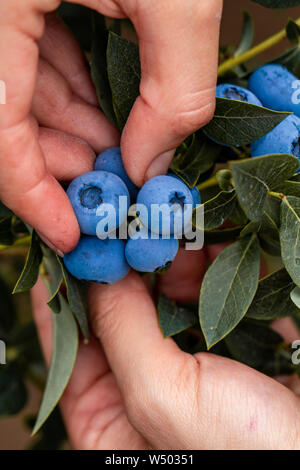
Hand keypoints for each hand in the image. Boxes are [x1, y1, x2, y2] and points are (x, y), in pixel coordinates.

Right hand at [0, 0, 222, 254]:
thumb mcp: (181, 1)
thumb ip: (172, 88)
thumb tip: (151, 165)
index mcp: (1, 5)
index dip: (29, 191)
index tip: (69, 233)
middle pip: (9, 112)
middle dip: (62, 157)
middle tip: (112, 182)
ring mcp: (9, 5)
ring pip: (25, 86)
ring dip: (74, 125)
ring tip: (119, 149)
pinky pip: (40, 53)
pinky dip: (73, 87)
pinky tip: (107, 107)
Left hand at [32, 247, 299, 449]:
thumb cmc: (240, 451)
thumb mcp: (163, 396)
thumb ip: (122, 329)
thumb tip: (99, 268)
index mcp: (108, 415)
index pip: (69, 341)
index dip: (63, 287)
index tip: (64, 238)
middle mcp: (144, 385)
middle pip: (119, 310)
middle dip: (124, 261)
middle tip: (126, 216)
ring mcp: (190, 360)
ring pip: (167, 295)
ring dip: (172, 256)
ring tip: (176, 224)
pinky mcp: (233, 339)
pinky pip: (213, 293)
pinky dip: (214, 263)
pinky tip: (213, 240)